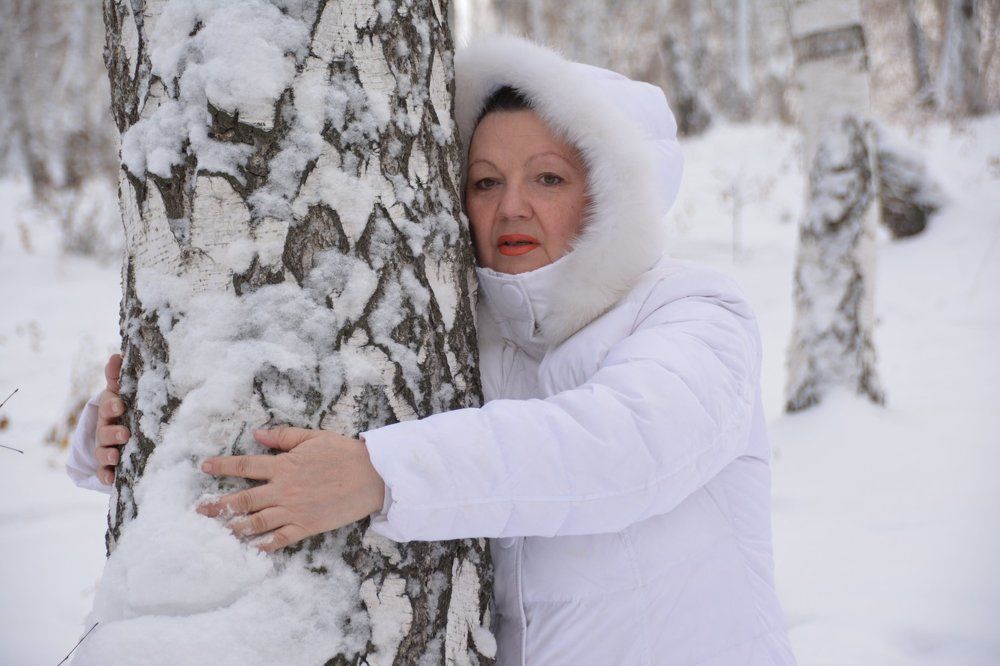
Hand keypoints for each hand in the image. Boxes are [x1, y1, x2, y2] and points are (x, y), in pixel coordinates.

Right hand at [95, 353, 128, 485]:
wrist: (117, 434)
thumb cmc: (123, 410)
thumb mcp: (121, 394)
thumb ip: (117, 377)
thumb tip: (117, 354)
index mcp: (111, 411)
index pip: (109, 406)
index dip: (112, 405)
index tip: (120, 405)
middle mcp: (105, 430)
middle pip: (105, 431)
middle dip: (113, 432)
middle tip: (125, 433)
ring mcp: (105, 448)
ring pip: (103, 452)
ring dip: (108, 454)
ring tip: (116, 456)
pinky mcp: (108, 466)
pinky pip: (104, 473)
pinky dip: (106, 476)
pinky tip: (110, 479)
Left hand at [197, 427, 385, 552]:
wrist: (372, 476)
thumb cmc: (344, 453)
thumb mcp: (313, 437)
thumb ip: (283, 436)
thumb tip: (256, 433)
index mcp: (284, 465)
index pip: (245, 466)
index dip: (222, 466)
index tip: (204, 467)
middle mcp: (283, 489)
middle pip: (243, 499)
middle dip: (219, 505)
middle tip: (200, 511)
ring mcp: (294, 510)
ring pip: (256, 522)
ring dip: (234, 527)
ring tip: (216, 532)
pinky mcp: (306, 526)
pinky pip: (279, 539)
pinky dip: (262, 546)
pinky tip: (249, 549)